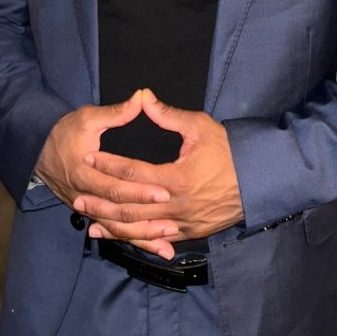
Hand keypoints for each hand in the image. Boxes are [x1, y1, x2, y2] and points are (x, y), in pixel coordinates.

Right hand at [35, 90, 181, 247]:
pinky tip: (157, 250)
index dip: (140, 190)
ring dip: (142, 238)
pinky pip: (114, 232)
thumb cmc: (64, 132)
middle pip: (117, 213)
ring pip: (116, 229)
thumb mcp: (87, 118)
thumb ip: (116, 113)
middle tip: (173, 221)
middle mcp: (84, 196)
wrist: (36, 151)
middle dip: (146, 218)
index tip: (165, 190)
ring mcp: (87, 208)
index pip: (115, 186)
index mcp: (84, 172)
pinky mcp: (91, 214)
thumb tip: (142, 97)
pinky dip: (135, 241)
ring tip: (167, 244)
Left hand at [75, 88, 243, 259]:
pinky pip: (156, 239)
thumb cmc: (229, 151)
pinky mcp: (189, 233)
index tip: (89, 156)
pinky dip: (133, 238)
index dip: (109, 164)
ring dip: (112, 226)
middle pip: (130, 207)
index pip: (133, 172)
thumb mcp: (200, 127)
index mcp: (177, 178)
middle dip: (101, 203)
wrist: (259, 181)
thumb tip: (143, 96)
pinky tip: (115, 236)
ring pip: (139, 229)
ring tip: (88, 221)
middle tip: (77, 197)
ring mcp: (183, 223)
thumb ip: (167, 116)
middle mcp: (177, 205)